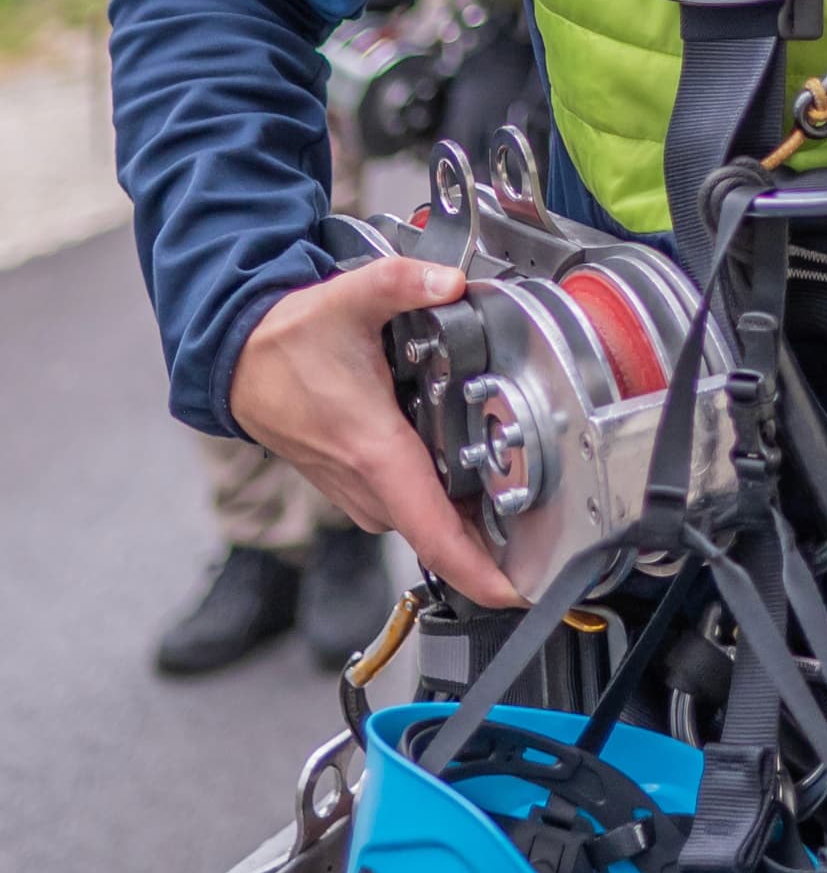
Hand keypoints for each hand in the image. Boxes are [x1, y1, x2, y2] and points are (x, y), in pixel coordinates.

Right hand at [229, 256, 521, 607]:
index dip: (477, 570)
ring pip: (421, 515)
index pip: (432, 531)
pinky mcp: (350, 488)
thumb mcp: (348, 298)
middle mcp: (365, 484)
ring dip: (459, 509)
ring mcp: (355, 492)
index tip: (517, 592)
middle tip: (542, 521)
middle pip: (440, 528)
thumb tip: (450, 280)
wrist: (237, 362)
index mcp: (375, 451)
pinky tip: (456, 465)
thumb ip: (404, 282)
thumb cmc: (287, 342)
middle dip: (490, 532)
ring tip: (507, 484)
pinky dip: (432, 495)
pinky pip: (403, 504)